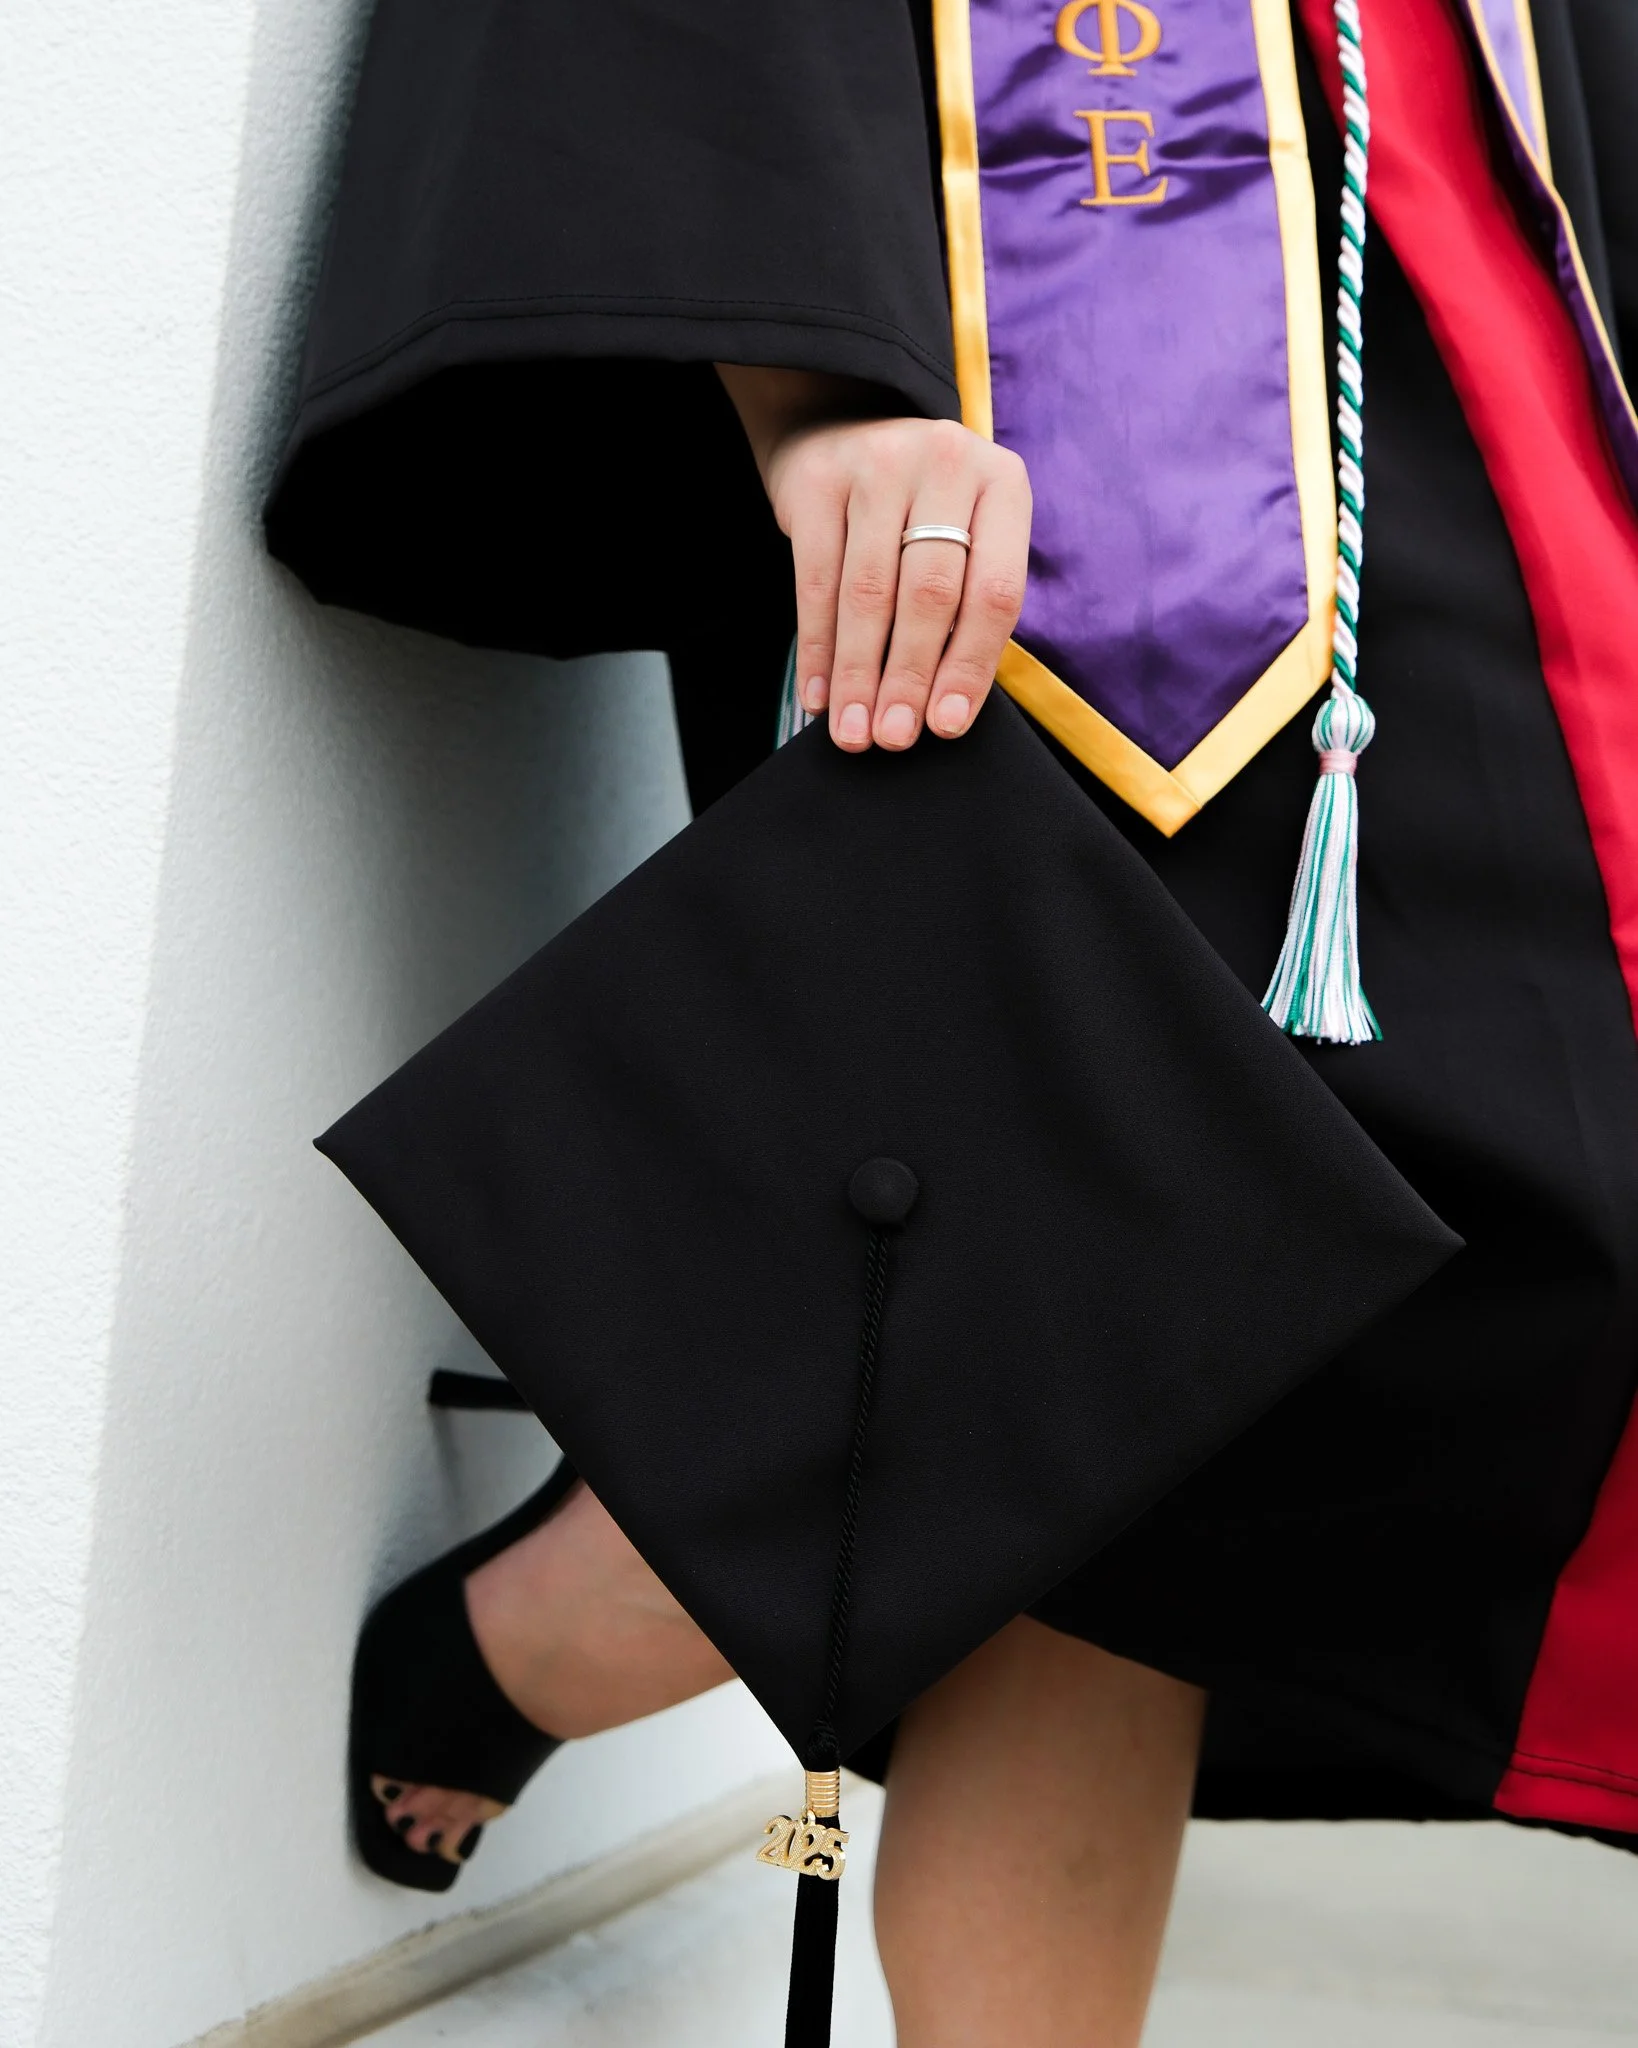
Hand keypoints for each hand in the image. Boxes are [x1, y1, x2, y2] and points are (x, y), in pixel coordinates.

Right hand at [717, 367, 1030, 749]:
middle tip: (893, 738)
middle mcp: (946, 463)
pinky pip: (814, 581)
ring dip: (859, 674)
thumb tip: (942, 713)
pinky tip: (819, 695)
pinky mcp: (817, 479)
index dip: (970, 666)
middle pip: (931, 594)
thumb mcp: (965, 531)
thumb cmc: (917, 505)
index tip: (946, 725)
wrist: (840, 423)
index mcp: (1002, 483)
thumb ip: (968, 604)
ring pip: (869, 592)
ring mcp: (878, 464)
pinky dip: (816, 648)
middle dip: (910, 678)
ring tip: (854, 732)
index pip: (996, 590)